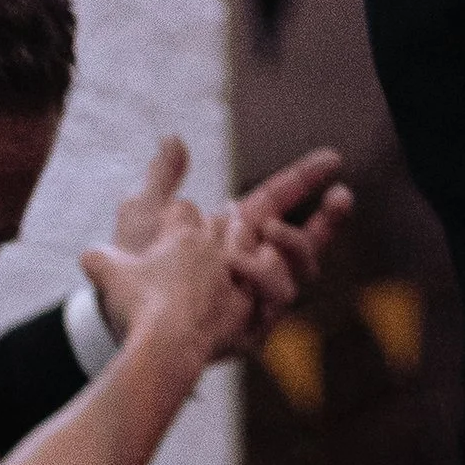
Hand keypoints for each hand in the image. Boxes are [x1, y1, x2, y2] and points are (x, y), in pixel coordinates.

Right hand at [81, 194, 239, 364]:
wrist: (169, 344)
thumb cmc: (139, 306)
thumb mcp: (110, 277)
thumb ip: (98, 260)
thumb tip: (87, 255)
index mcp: (180, 236)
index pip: (182, 210)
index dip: (176, 215)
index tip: (170, 223)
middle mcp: (210, 248)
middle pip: (217, 222)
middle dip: (213, 224)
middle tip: (209, 227)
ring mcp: (229, 274)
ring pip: (242, 244)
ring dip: (237, 242)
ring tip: (231, 247)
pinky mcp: (241, 301)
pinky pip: (256, 283)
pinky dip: (253, 280)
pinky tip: (244, 284)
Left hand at [110, 137, 353, 362]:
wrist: (124, 322)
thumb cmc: (129, 275)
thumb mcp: (143, 217)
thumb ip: (161, 178)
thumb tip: (173, 139)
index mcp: (231, 234)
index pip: (276, 201)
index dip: (305, 179)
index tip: (332, 159)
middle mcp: (251, 263)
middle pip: (305, 240)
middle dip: (330, 219)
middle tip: (341, 196)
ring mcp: (256, 295)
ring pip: (301, 266)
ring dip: (289, 244)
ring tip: (258, 235)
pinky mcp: (254, 325)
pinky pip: (282, 295)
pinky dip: (265, 277)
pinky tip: (239, 269)